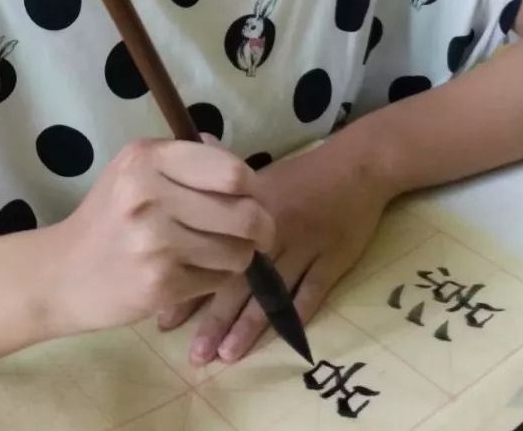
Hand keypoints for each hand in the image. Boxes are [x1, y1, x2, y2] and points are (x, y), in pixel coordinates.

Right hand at [48, 140, 273, 334]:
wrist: (62, 273)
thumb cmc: (108, 216)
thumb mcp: (135, 169)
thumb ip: (187, 159)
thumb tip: (238, 163)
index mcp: (148, 158)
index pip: (231, 171)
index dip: (253, 187)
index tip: (252, 198)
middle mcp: (151, 195)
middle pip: (243, 213)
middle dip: (261, 226)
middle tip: (258, 233)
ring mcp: (155, 243)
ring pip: (238, 251)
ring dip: (240, 255)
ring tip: (222, 252)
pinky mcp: (160, 285)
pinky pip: (218, 280)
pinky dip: (218, 278)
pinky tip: (197, 272)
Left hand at [158, 140, 389, 365]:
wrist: (356, 166)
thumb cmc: (302, 175)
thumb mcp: (257, 180)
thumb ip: (220, 201)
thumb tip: (178, 213)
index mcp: (248, 208)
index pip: (210, 251)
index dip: (189, 285)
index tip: (166, 318)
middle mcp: (273, 230)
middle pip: (239, 278)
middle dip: (214, 318)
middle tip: (195, 353)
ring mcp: (305, 246)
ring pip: (272, 293)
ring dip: (247, 327)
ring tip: (226, 356)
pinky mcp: (332, 260)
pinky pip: (310, 295)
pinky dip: (292, 319)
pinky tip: (275, 342)